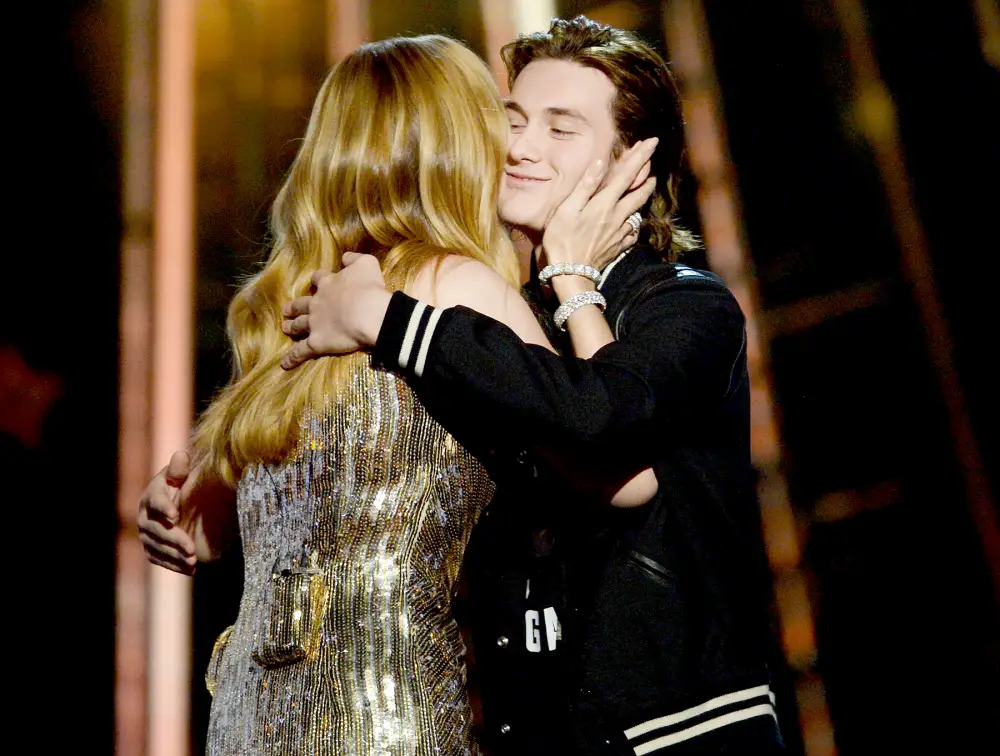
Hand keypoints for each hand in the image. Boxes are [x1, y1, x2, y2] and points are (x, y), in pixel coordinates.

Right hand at [137, 450, 197, 574]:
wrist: (181, 505)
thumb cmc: (183, 487)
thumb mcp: (182, 476)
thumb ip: (180, 469)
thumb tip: (181, 455)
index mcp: (152, 495)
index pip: (156, 502)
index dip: (164, 507)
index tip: (176, 515)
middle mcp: (145, 517)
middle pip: (157, 530)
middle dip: (174, 539)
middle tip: (191, 548)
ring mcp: (147, 536)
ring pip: (157, 548)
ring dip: (174, 556)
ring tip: (193, 560)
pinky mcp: (152, 550)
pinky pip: (160, 560)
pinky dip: (174, 565)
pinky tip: (190, 569)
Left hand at [281, 253, 391, 369]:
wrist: (368, 312)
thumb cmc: (369, 288)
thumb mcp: (366, 264)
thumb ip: (354, 259)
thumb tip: (345, 257)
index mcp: (328, 284)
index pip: (318, 279)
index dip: (317, 280)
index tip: (315, 280)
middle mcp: (317, 303)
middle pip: (301, 303)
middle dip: (294, 306)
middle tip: (287, 309)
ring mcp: (314, 323)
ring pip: (298, 325)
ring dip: (291, 326)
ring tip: (285, 328)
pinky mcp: (316, 342)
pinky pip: (301, 352)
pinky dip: (292, 358)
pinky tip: (285, 363)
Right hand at [542, 137, 657, 271]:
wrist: (571, 275)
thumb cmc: (562, 241)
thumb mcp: (566, 210)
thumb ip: (585, 186)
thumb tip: (601, 163)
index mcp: (604, 204)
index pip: (627, 174)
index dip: (641, 156)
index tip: (652, 141)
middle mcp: (617, 216)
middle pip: (639, 192)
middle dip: (647, 175)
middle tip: (651, 163)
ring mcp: (620, 233)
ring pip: (638, 210)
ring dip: (643, 196)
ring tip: (646, 186)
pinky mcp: (619, 247)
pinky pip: (632, 231)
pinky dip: (635, 221)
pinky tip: (633, 220)